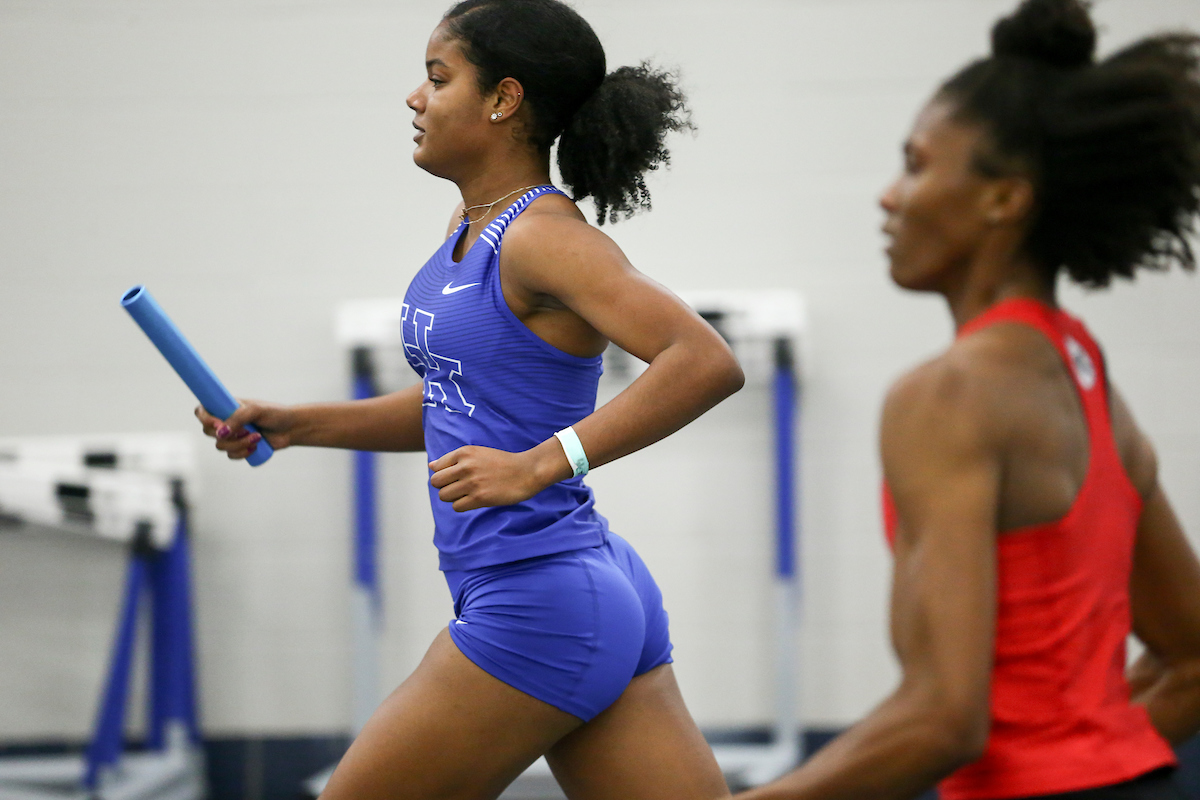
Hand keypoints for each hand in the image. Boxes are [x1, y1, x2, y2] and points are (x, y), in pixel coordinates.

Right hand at [194, 400, 294, 460]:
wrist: (291, 429)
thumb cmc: (275, 414)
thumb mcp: (256, 410)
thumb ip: (237, 418)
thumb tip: (220, 433)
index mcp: (226, 407)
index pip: (202, 411)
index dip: (205, 419)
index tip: (218, 424)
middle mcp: (225, 421)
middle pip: (208, 431)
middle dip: (228, 434)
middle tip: (246, 430)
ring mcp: (232, 436)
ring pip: (220, 446)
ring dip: (238, 444)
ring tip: (257, 437)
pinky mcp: (239, 448)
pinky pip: (231, 455)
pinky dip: (242, 452)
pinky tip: (256, 446)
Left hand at [429, 445, 553, 511]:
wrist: (526, 471)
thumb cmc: (502, 463)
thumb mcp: (477, 453)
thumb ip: (453, 459)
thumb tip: (431, 466)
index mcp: (464, 453)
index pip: (437, 468)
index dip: (444, 475)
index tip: (456, 476)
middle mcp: (466, 466)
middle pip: (436, 482)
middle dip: (444, 487)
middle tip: (459, 487)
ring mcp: (472, 483)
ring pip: (444, 496)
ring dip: (452, 497)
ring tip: (466, 493)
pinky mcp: (479, 498)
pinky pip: (456, 507)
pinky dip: (462, 505)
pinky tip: (473, 500)